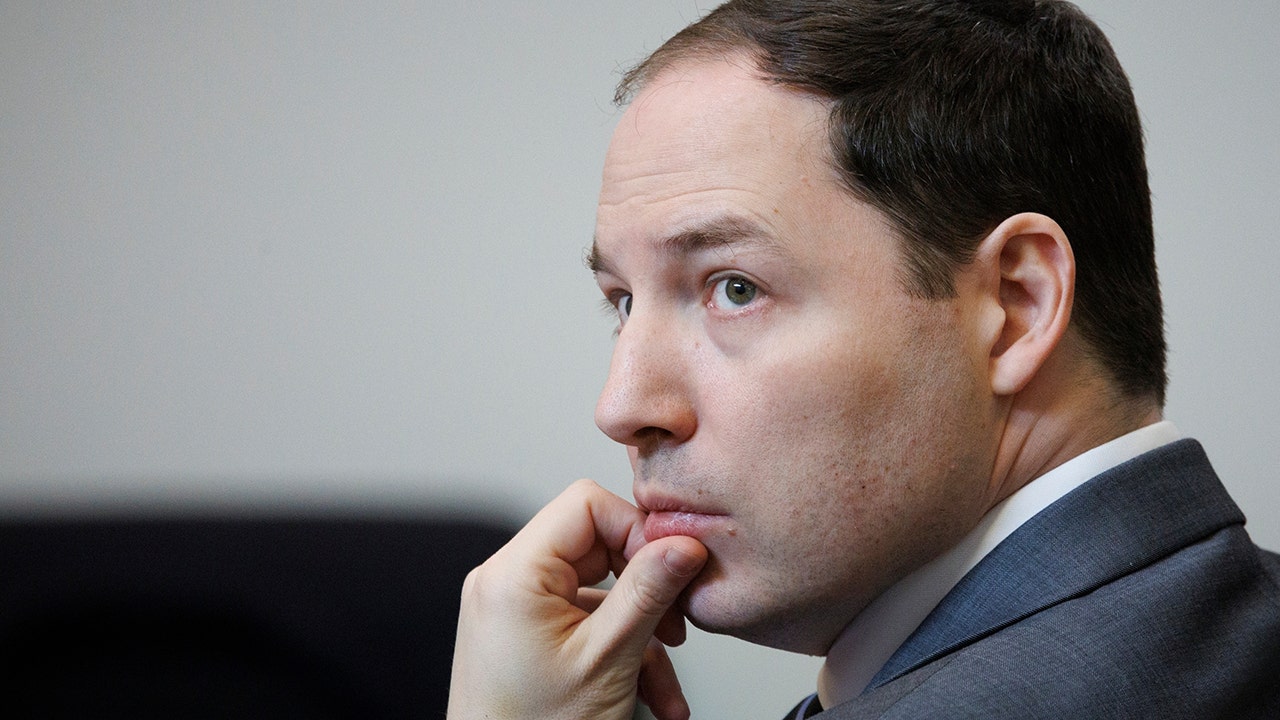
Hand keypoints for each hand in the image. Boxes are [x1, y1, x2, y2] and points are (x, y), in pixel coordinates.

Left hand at [447, 479, 708, 719]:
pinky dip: (621, 652)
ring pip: (600, 592)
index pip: (586, 504)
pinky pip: (585, 622)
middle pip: (597, 545)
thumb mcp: (608, 659)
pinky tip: (653, 696)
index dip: (637, 528)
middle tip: (679, 622)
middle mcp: (505, 582)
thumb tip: (683, 543)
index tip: (674, 564)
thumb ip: (649, 592)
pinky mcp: (525, 634)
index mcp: (514, 574)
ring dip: (642, 635)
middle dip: (646, 590)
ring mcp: (513, 609)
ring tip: (668, 684)